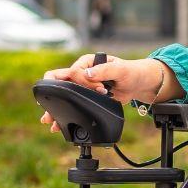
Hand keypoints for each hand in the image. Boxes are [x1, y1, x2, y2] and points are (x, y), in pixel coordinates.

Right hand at [36, 53, 162, 132]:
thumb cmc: (131, 72)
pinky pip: (72, 105)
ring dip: (55, 108)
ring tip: (49, 120)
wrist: (138, 84)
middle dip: (54, 95)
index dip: (83, 82)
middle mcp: (81, 73)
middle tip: (48, 108)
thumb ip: (105, 70)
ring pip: (63, 96)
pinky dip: (65, 114)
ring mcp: (82, 86)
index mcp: (87, 62)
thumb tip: (87, 74)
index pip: (74, 72)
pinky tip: (57, 125)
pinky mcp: (86, 97)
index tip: (100, 88)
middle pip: (61, 83)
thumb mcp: (121, 69)